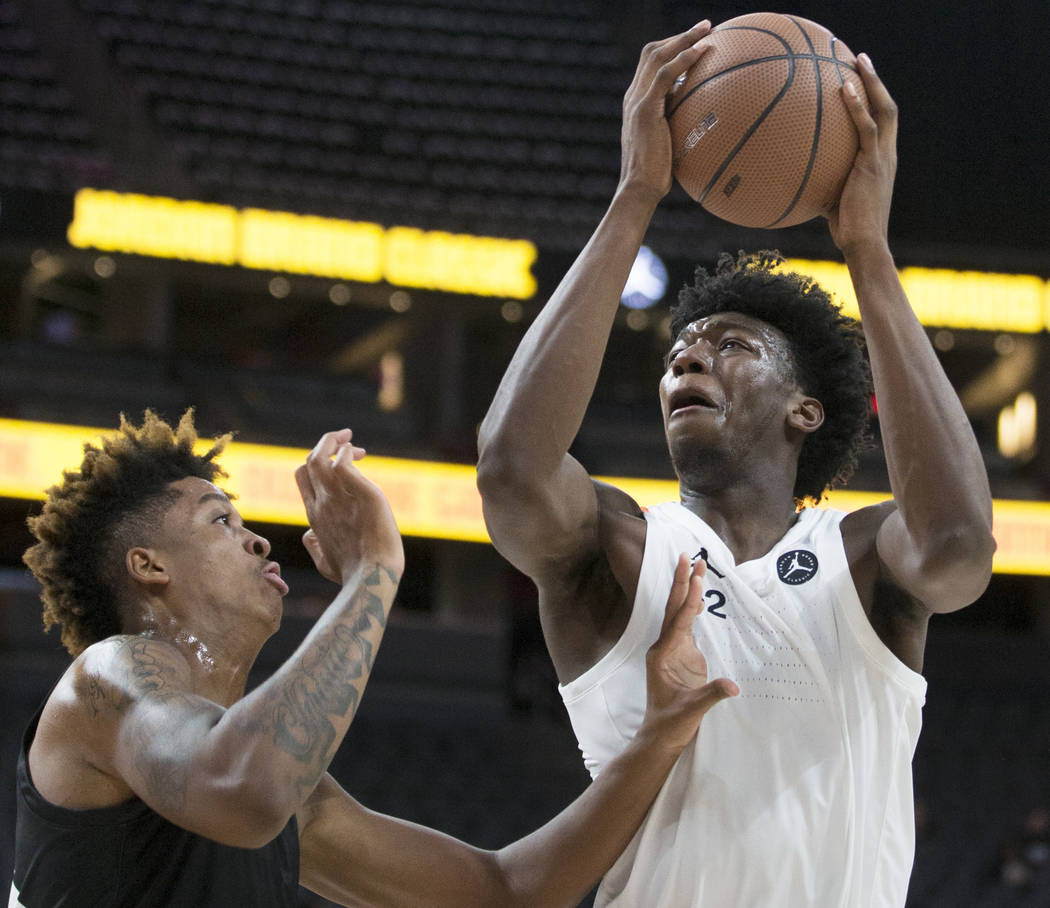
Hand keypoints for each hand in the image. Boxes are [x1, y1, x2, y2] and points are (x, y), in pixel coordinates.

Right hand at [295, 429, 404, 583]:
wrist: (371, 580)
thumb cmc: (351, 575)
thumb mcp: (324, 560)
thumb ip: (314, 545)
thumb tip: (309, 535)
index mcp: (314, 516)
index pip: (303, 476)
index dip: (317, 463)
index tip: (339, 462)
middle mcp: (322, 504)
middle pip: (309, 462)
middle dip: (325, 444)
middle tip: (346, 440)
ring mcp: (338, 499)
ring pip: (320, 457)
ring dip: (333, 441)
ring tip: (348, 437)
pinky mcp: (364, 494)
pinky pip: (344, 462)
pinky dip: (347, 452)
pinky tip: (359, 453)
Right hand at [618, 21, 712, 199]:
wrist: (638, 189)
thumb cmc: (656, 175)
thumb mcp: (667, 143)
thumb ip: (676, 124)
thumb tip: (701, 120)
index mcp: (636, 102)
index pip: (650, 64)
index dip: (673, 48)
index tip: (696, 41)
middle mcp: (633, 97)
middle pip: (652, 52)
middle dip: (679, 36)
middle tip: (705, 27)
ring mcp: (637, 102)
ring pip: (657, 56)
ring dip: (684, 39)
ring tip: (707, 30)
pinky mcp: (645, 110)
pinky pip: (664, 75)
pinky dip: (683, 59)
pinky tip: (702, 52)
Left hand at [642, 554, 737, 751]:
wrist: (661, 736)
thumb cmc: (672, 723)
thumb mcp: (692, 710)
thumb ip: (711, 695)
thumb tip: (733, 686)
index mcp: (663, 655)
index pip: (679, 620)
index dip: (689, 599)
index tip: (696, 576)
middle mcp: (665, 647)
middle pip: (674, 608)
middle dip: (681, 582)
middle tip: (687, 555)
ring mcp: (672, 650)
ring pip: (679, 613)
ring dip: (687, 590)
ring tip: (696, 566)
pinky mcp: (682, 656)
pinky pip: (686, 625)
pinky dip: (692, 608)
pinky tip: (698, 597)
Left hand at [826, 53, 897, 256]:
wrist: (864, 243)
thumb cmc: (847, 228)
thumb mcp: (835, 198)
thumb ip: (824, 181)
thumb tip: (796, 175)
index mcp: (882, 160)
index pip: (883, 122)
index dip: (875, 99)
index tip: (861, 81)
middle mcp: (888, 154)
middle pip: (888, 107)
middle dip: (876, 81)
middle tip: (861, 59)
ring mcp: (883, 157)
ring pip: (884, 109)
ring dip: (872, 82)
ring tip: (857, 61)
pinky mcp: (873, 164)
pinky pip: (866, 128)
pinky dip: (857, 106)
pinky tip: (843, 89)